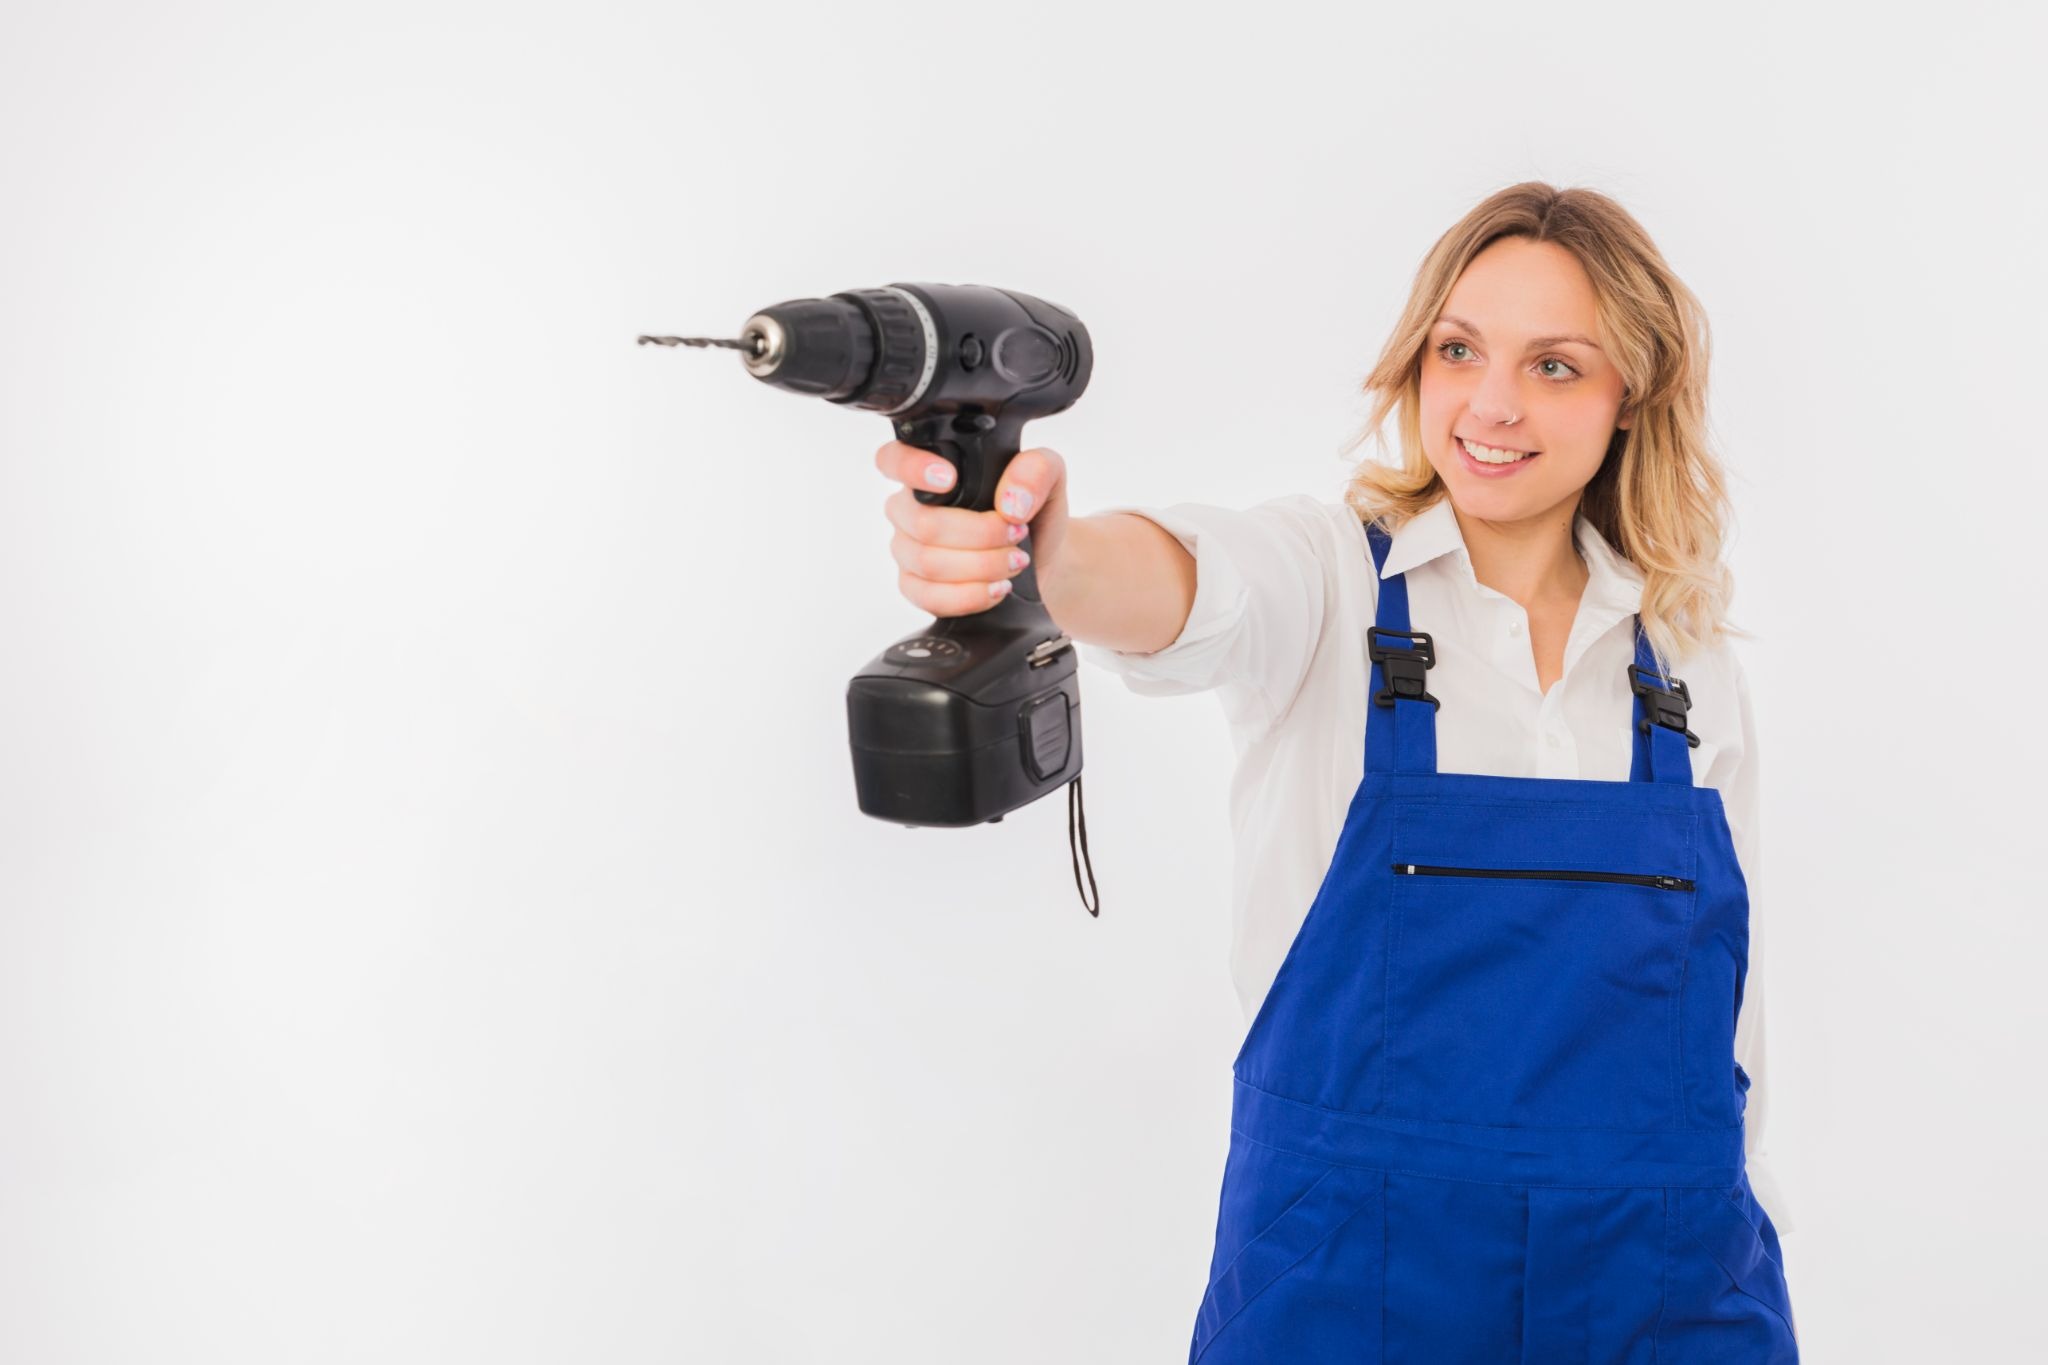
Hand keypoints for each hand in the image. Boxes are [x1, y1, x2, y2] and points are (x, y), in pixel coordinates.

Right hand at [875, 441, 1069, 616]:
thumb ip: (1036, 469)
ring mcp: (908, 550)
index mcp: (932, 470)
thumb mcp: (1049, 477)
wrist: (1042, 557)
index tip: (948, 479)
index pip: (893, 459)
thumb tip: (1010, 501)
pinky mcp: (916, 588)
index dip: (911, 468)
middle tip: (1016, 534)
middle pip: (924, 525)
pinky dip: (970, 596)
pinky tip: (996, 587)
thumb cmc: (1034, 511)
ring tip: (1015, 561)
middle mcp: (911, 508)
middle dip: (980, 535)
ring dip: (982, 566)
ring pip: (929, 564)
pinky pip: (929, 597)